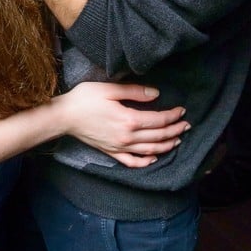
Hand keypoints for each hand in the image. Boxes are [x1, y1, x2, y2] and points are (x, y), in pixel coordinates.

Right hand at [56, 82, 189, 167]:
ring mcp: (119, 147)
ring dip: (166, 146)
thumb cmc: (84, 99)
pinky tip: (153, 158)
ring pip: (150, 150)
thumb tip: (156, 94)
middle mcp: (127, 137)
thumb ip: (134, 91)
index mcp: (128, 119)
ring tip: (178, 140)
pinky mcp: (111, 152)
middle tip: (187, 125)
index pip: (158, 120)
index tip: (182, 110)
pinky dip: (145, 162)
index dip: (173, 116)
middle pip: (158, 136)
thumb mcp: (109, 89)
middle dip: (175, 130)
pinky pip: (132, 162)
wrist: (64, 116)